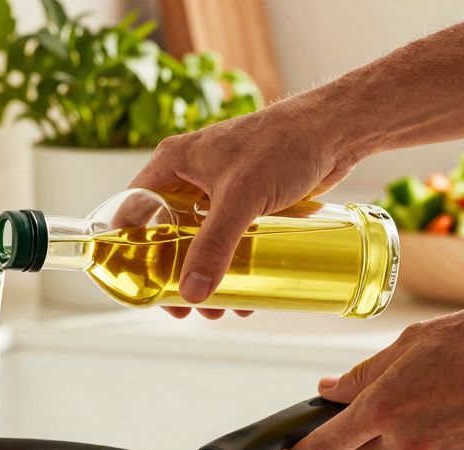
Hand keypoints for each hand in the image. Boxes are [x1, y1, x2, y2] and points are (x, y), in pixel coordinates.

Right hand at [129, 98, 359, 308]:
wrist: (336, 129)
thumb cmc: (284, 145)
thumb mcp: (241, 198)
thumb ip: (214, 246)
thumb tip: (192, 293)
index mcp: (173, 162)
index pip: (133, 208)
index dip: (128, 247)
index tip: (135, 282)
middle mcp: (190, 173)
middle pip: (166, 232)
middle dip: (174, 273)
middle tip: (182, 306)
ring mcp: (219, 186)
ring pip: (199, 239)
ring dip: (205, 274)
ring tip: (218, 306)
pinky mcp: (247, 198)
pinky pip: (228, 237)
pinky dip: (230, 263)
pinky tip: (244, 287)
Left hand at [282, 306, 463, 449]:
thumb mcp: (410, 343)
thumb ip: (364, 373)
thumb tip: (332, 389)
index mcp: (384, 408)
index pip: (326, 444)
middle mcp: (407, 440)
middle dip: (365, 433)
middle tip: (392, 401)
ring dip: (405, 435)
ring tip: (438, 396)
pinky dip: (440, 439)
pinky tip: (460, 409)